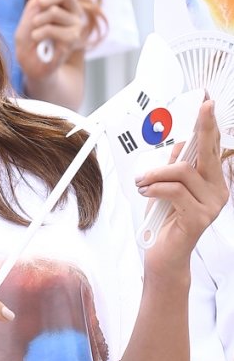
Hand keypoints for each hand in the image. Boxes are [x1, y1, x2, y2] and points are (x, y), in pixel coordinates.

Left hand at [15, 0, 86, 81]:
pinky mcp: (73, 40)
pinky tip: (38, 40)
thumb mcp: (33, 8)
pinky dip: (39, 33)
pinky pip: (53, 28)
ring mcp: (76, 25)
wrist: (31, 63)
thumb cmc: (31, 35)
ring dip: (38, 20)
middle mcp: (75, 10)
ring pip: (56, 11)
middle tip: (36, 6)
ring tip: (35, 30)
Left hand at [136, 100, 228, 270]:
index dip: (210, 125)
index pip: (213, 148)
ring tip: (142, 182)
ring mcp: (212, 205)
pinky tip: (146, 192)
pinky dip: (155, 188)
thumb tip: (181, 143)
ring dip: (156, 174)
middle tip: (203, 106)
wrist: (164, 256)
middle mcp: (219, 191)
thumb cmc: (164, 220)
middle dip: (203, 127)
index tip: (208, 103)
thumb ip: (176, 167)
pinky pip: (174, 190)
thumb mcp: (167, 187)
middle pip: (207, 152)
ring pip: (182, 172)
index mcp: (213, 182)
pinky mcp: (199, 217)